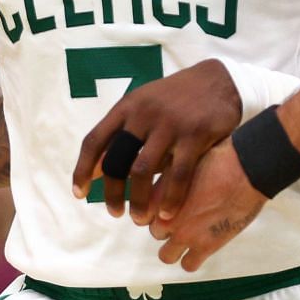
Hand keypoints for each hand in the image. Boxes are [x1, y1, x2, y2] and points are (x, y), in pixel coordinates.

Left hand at [72, 60, 241, 225]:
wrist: (219, 80)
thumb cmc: (176, 98)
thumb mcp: (143, 106)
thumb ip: (121, 134)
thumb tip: (96, 168)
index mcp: (127, 107)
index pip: (95, 141)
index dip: (82, 170)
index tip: (80, 194)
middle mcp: (144, 114)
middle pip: (116, 160)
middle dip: (112, 192)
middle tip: (115, 213)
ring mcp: (169, 124)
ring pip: (142, 171)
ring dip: (138, 201)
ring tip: (140, 219)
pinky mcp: (195, 135)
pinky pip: (177, 174)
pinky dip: (170, 198)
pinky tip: (166, 213)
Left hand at [150, 143, 267, 272]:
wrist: (244, 169)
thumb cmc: (217, 158)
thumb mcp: (183, 162)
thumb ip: (168, 180)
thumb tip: (163, 187)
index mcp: (158, 197)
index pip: (143, 215)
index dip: (156, 212)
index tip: (168, 209)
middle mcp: (166, 218)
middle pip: (156, 233)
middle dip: (168, 228)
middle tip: (187, 218)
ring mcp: (185, 234)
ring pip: (166, 255)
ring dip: (176, 248)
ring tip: (192, 235)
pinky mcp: (206, 246)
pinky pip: (188, 265)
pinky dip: (192, 259)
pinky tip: (202, 246)